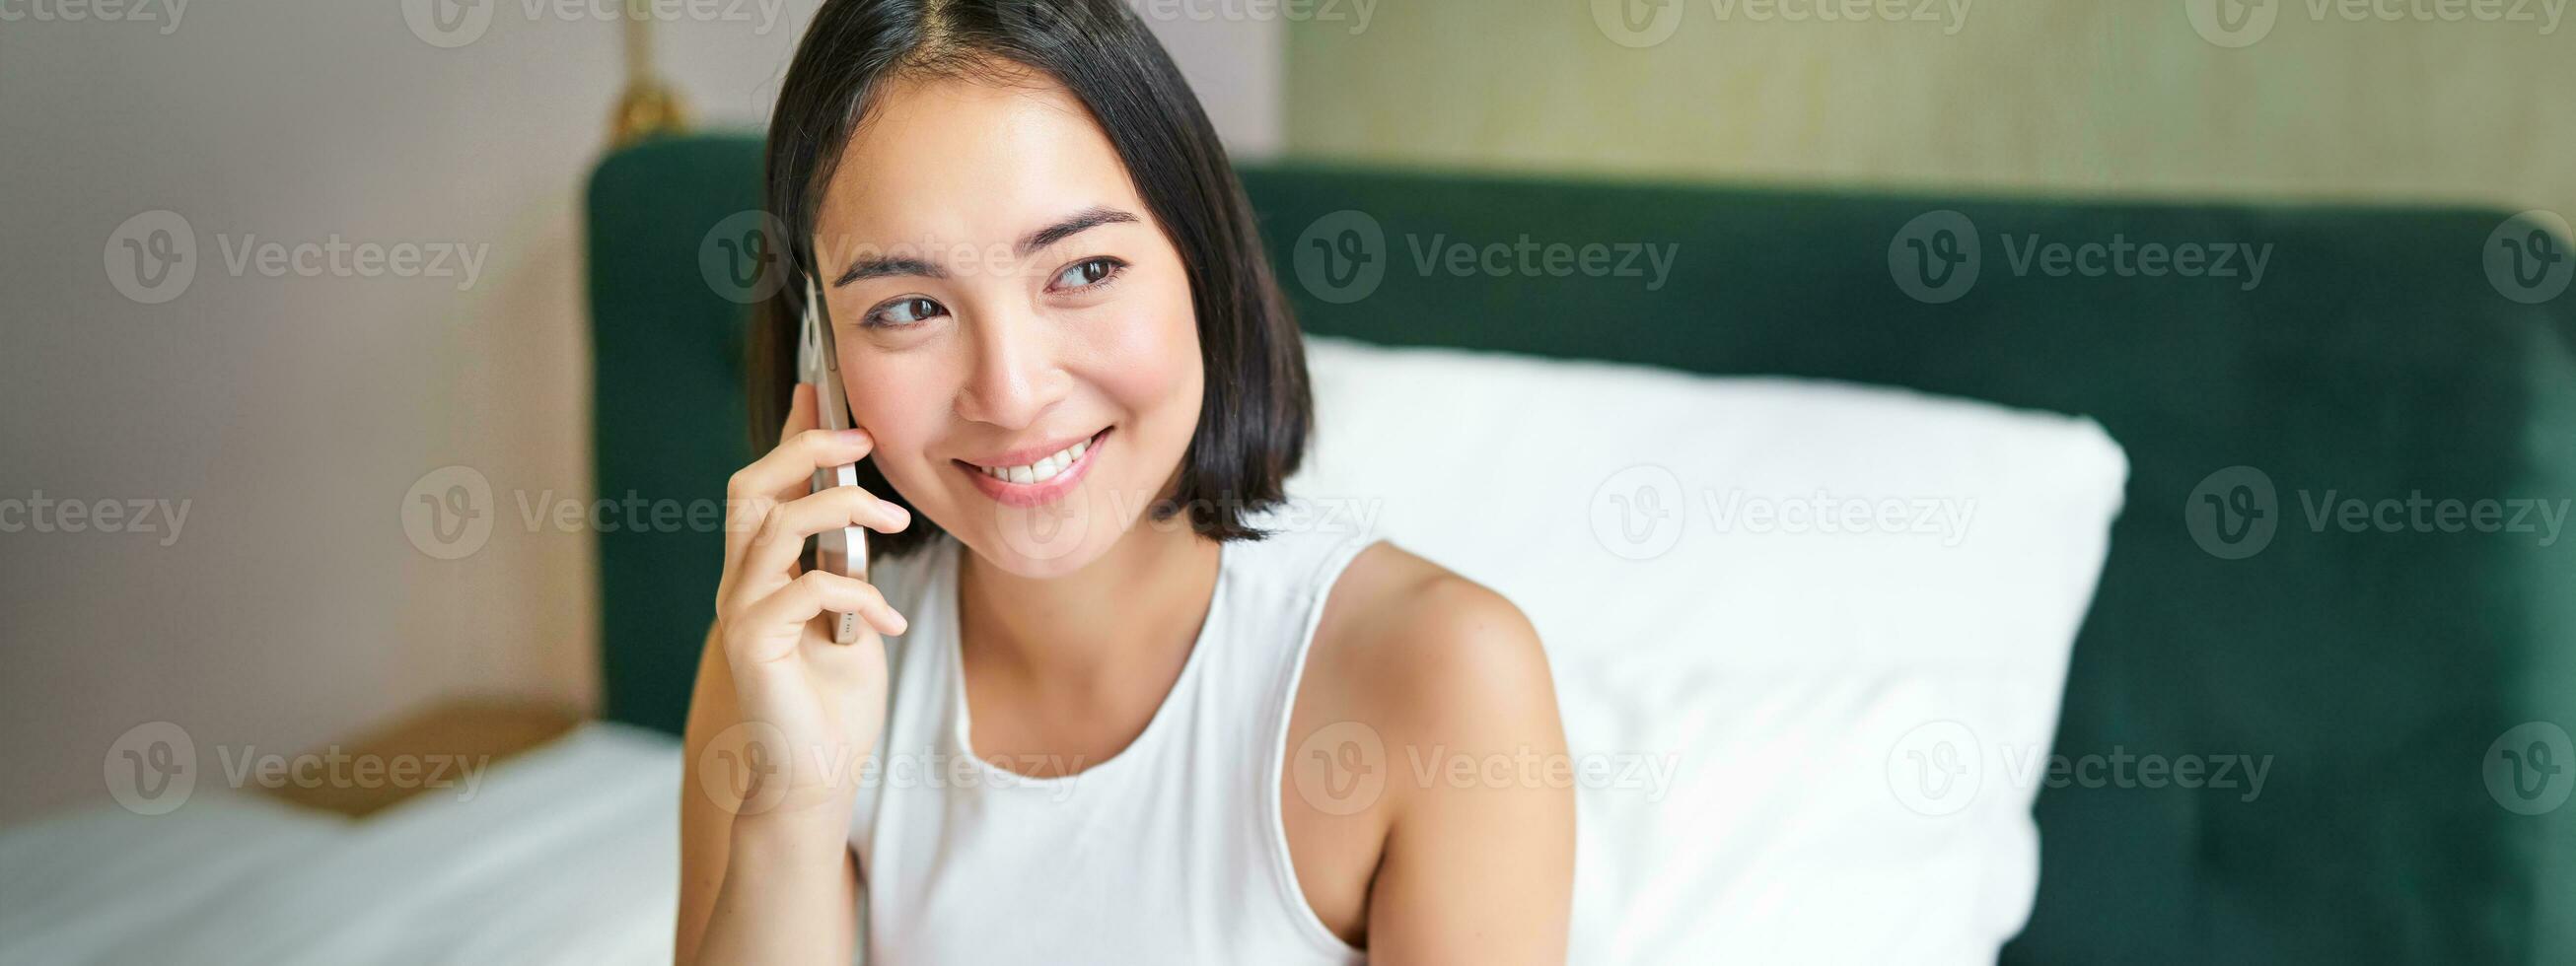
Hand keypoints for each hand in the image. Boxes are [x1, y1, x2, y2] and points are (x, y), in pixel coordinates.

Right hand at [711, 383, 911, 820]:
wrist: (815, 775)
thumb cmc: (833, 699)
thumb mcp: (850, 613)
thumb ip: (845, 561)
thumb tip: (863, 507)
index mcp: (762, 570)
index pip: (764, 484)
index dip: (791, 435)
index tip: (824, 392)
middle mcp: (741, 584)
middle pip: (750, 488)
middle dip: (805, 452)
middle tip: (863, 443)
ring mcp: (741, 613)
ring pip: (775, 525)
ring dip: (844, 512)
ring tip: (898, 526)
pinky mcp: (752, 647)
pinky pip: (804, 588)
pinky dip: (857, 593)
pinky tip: (888, 623)